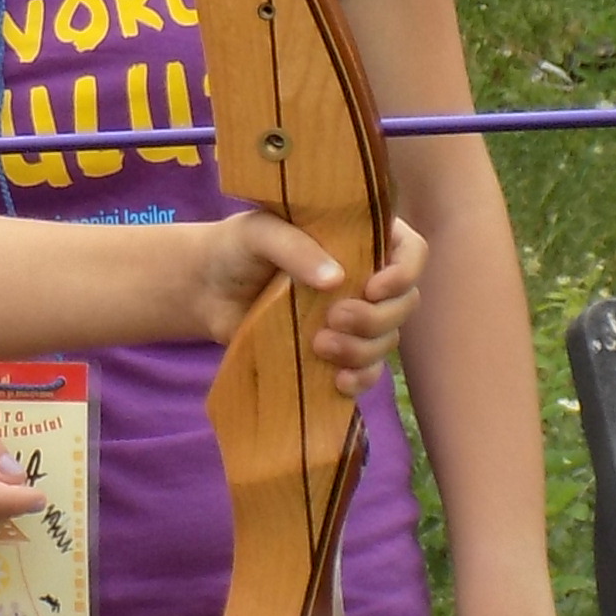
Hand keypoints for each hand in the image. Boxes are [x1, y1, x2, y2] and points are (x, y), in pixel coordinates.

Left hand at [189, 213, 427, 393]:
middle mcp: (365, 277)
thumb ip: (295, 248)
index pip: (410, 250)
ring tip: (319, 345)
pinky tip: (338, 381)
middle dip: (377, 318)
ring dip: (363, 349)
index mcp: (359, 238)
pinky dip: (360, 378)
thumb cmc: (235, 249)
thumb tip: (335, 279)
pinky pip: (367, 371)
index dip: (404, 272)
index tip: (373, 287)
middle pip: (404, 302)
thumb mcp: (258, 234)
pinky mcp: (335, 351)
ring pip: (387, 339)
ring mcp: (353, 317)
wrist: (206, 290)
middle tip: (334, 318)